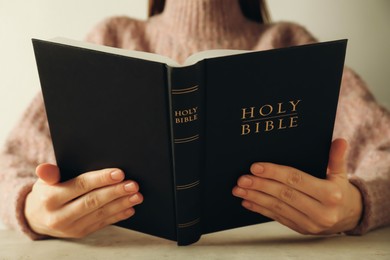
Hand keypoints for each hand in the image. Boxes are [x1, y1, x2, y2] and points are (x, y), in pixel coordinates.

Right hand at [25, 163, 142, 237]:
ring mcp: (71, 227)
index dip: (101, 179)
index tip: (119, 173)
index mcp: (50, 199)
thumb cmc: (46, 194)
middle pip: (93, 201)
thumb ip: (49, 174)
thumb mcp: (43, 181)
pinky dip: (117, 216)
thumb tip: (43, 168)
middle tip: (133, 185)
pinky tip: (129, 208)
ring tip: (136, 196)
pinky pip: (102, 223)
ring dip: (121, 204)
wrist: (37, 218)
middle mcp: (60, 216)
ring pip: (100, 214)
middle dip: (116, 192)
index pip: (81, 186)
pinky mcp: (80, 233)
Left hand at [232, 138, 362, 234]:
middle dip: (260, 186)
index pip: (296, 180)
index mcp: (330, 195)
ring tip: (238, 190)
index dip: (274, 173)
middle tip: (242, 179)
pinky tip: (247, 201)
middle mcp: (321, 212)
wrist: (349, 216)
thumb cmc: (340, 190)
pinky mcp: (301, 229)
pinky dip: (260, 209)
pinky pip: (277, 218)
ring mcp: (310, 224)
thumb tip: (339, 141)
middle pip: (284, 195)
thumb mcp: (341, 173)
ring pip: (277, 208)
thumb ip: (336, 157)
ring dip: (255, 198)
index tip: (255, 167)